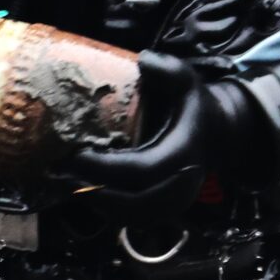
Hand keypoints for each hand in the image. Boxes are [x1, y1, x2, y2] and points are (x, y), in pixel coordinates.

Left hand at [59, 51, 268, 222]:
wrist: (218, 133)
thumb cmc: (193, 104)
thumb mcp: (186, 80)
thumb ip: (167, 68)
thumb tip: (142, 60)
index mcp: (183, 152)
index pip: (142, 170)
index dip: (107, 168)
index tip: (77, 155)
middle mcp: (181, 183)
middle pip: (135, 202)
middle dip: (95, 193)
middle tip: (61, 176)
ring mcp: (175, 201)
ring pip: (133, 217)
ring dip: (97, 206)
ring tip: (64, 186)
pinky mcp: (165, 208)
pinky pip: (134, 220)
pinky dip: (107, 212)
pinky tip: (83, 194)